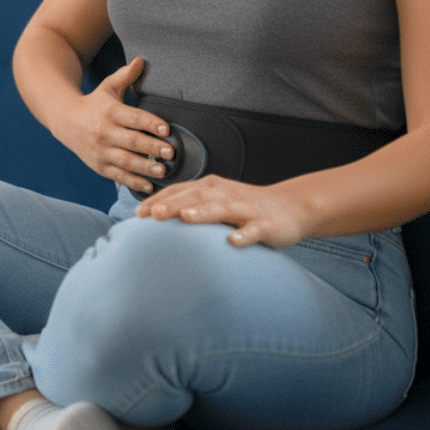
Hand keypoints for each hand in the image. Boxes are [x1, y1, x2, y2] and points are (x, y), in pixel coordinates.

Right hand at [51, 57, 175, 195]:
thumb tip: (141, 60)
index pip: (134, 118)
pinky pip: (118, 176)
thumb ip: (125, 76)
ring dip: (145, 167)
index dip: (151, 123)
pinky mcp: (99, 166)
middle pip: (132, 141)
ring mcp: (101, 151)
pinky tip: (149, 186)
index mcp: (110, 112)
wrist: (65, 120)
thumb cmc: (94, 103)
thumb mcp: (108, 87)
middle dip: (152, 147)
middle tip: (171, 152)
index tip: (167, 129)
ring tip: (163, 170)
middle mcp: (104, 132)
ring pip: (125, 161)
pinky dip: (133, 182)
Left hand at [133, 174, 312, 248]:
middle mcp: (225, 194)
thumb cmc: (245, 206)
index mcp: (211, 188)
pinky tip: (232, 242)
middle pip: (196, 196)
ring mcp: (245, 209)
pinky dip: (243, 235)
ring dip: (203, 212)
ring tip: (185, 218)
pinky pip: (253, 230)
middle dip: (173, 204)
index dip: (159, 200)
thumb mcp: (215, 201)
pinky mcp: (265, 224)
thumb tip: (155, 216)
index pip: (180, 191)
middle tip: (152, 214)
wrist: (291, 206)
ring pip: (222, 209)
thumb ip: (190, 204)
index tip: (138, 213)